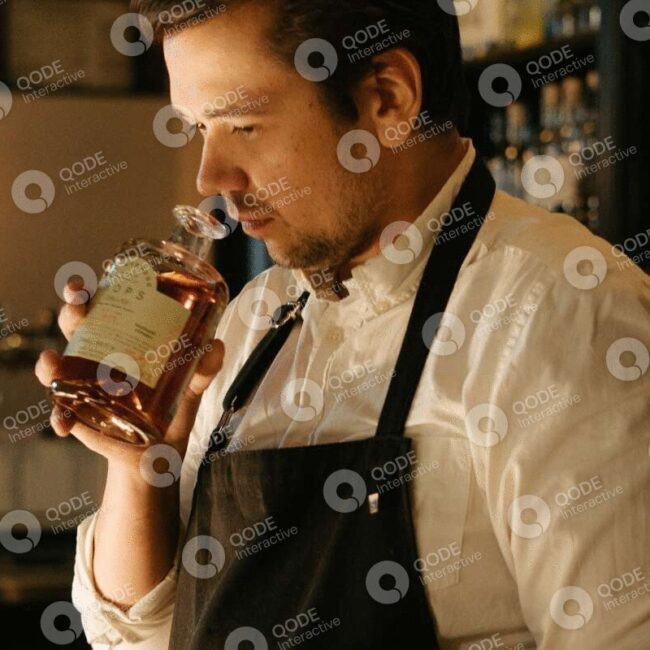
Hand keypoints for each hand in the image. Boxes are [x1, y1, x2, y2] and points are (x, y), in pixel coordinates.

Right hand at [34, 280, 224, 469]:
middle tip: (78, 306)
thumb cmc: (173, 406)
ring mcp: (85, 383)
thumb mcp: (192, 384)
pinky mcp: (80, 413)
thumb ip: (204, 368)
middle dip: (71, 310)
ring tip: (53, 365)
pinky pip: (62, 412)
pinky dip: (60, 417)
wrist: (162, 450)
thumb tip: (216, 346)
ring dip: (49, 364)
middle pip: (77, 324)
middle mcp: (99, 354)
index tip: (85, 284)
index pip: (102, 304)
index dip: (87, 290)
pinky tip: (65, 424)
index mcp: (123, 336)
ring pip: (58, 365)